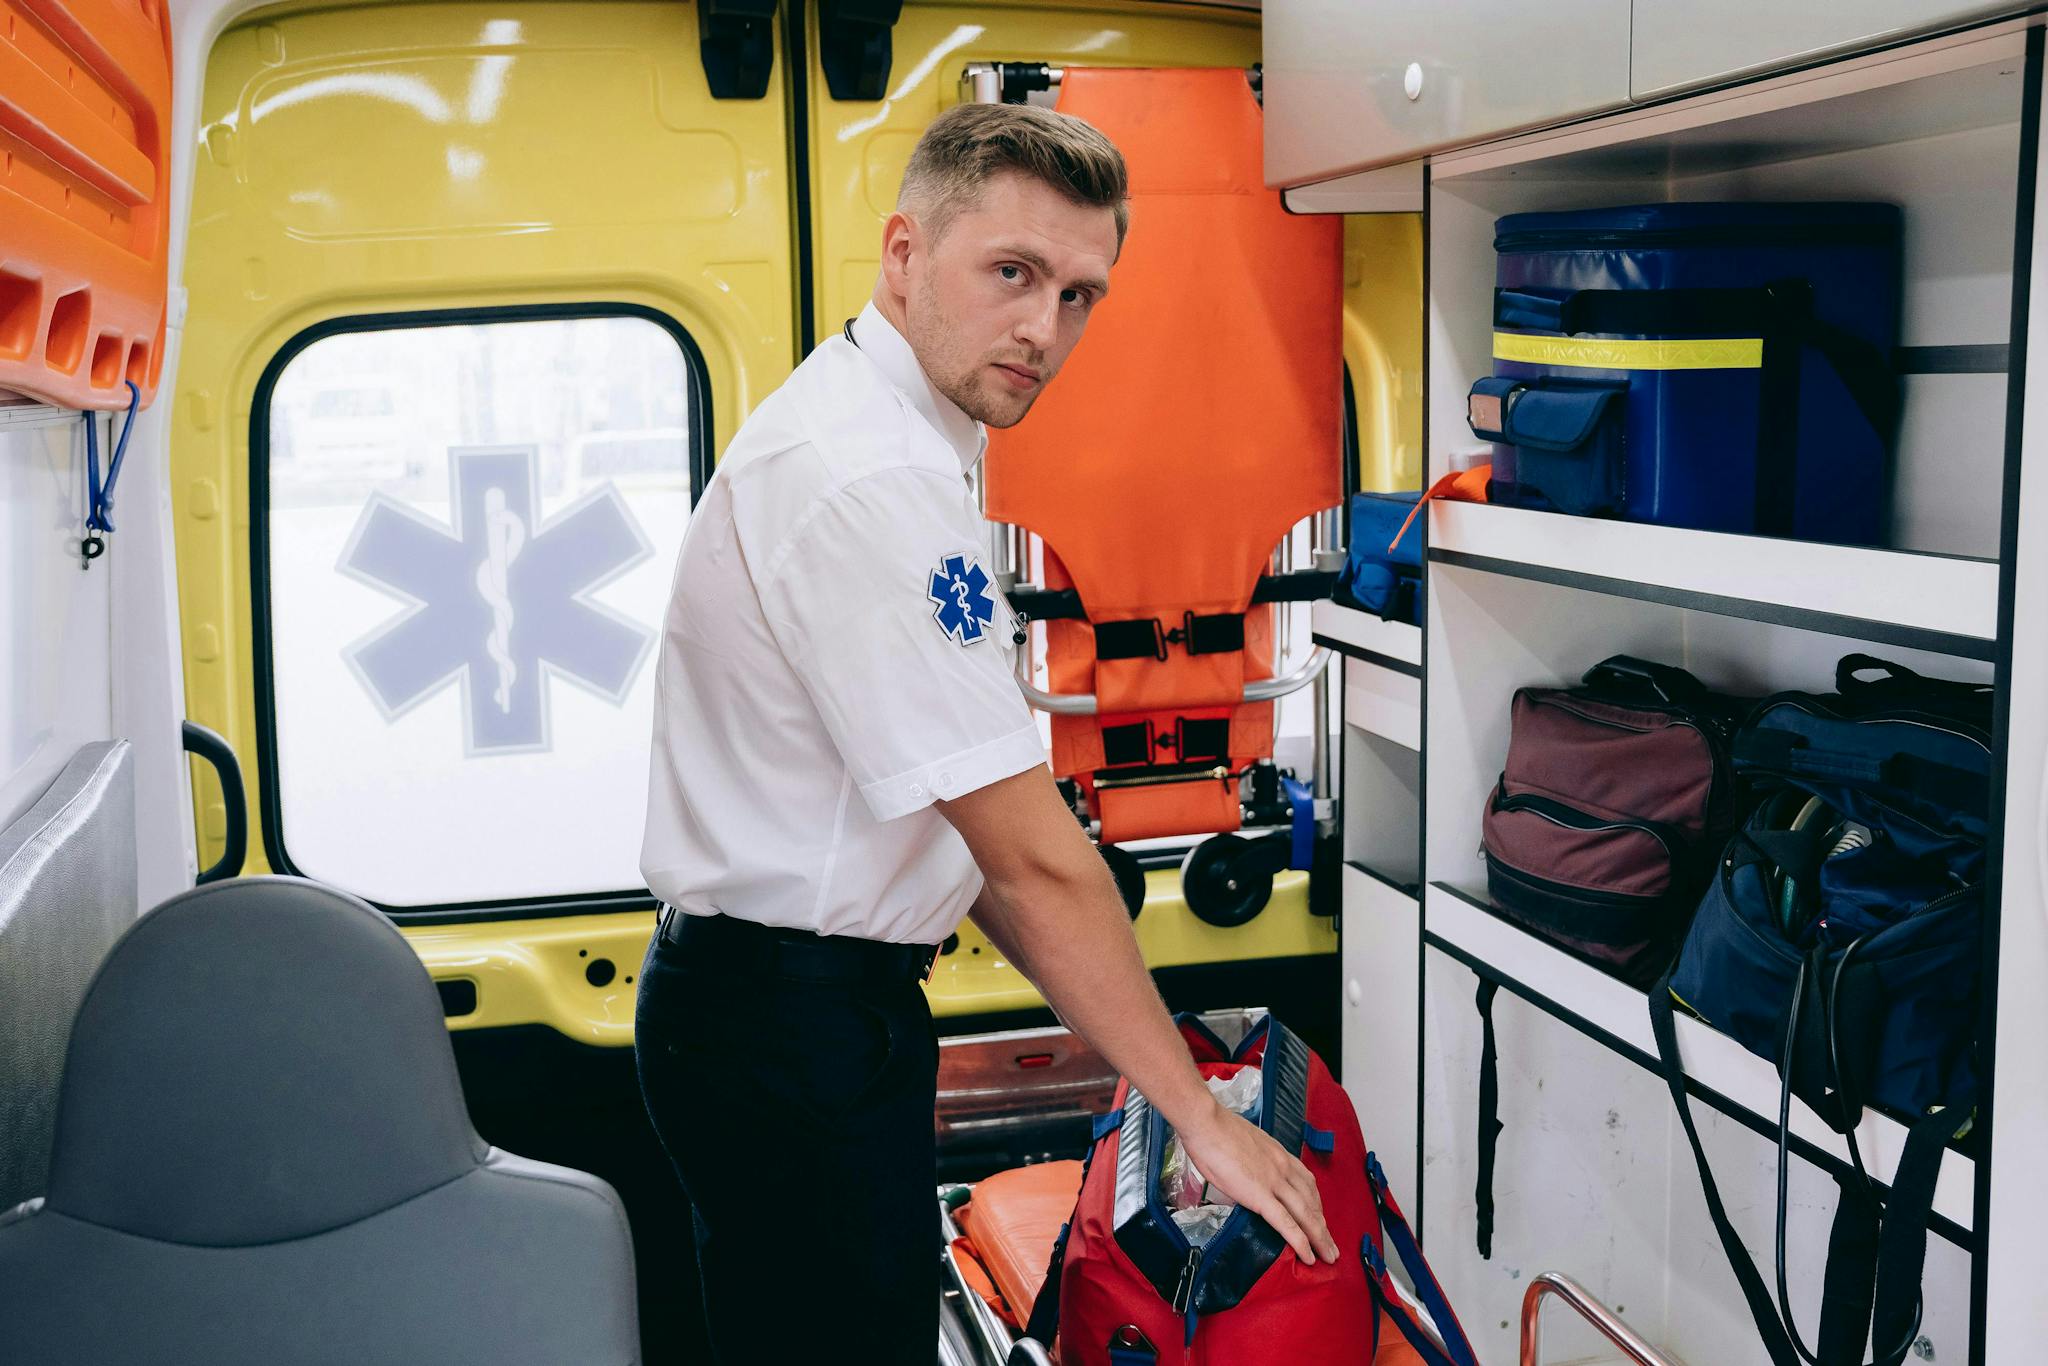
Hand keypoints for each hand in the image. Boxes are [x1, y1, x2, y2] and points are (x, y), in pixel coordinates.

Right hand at [1174, 1100, 1338, 1263]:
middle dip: (1323, 1226)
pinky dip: (1300, 1241)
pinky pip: (1285, 1223)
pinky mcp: (1260, 1195)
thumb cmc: (1215, 1130)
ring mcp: (1273, 1182)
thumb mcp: (1244, 1144)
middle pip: (1311, 1201)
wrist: (1206, 1123)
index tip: (1320, 1217)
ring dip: (1320, 1237)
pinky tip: (1308, 1255)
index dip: (1316, 1203)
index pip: (1306, 1181)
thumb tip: (1245, 1176)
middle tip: (1332, 1245)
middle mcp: (1282, 1168)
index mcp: (1278, 1154)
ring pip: (1305, 1215)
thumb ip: (1252, 1162)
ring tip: (1328, 1256)